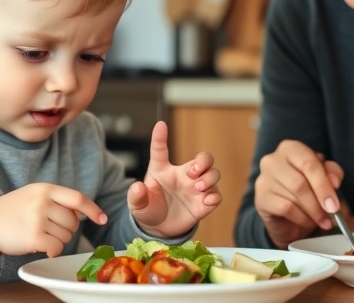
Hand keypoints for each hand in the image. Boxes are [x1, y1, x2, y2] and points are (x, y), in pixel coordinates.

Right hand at [0, 183, 106, 256]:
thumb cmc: (13, 211)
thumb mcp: (34, 195)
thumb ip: (56, 199)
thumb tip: (82, 212)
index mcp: (46, 189)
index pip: (77, 198)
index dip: (93, 209)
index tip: (102, 219)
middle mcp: (43, 201)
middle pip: (73, 222)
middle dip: (67, 230)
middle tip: (50, 230)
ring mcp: (38, 218)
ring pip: (66, 236)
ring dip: (58, 241)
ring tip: (41, 235)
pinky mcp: (33, 236)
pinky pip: (57, 248)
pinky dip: (53, 251)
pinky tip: (42, 247)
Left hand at [128, 121, 222, 237]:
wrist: (158, 229)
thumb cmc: (148, 210)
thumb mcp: (138, 205)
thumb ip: (136, 197)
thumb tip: (137, 187)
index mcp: (163, 171)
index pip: (161, 150)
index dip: (160, 137)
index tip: (160, 125)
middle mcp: (183, 176)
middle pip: (203, 158)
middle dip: (203, 161)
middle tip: (194, 171)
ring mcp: (195, 189)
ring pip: (214, 174)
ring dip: (210, 178)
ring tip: (198, 187)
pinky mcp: (203, 204)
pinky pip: (217, 196)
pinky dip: (214, 197)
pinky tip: (206, 201)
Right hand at [253, 140, 344, 248]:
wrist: (287, 216)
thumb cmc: (308, 190)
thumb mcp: (325, 177)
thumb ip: (332, 173)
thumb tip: (334, 182)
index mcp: (290, 148)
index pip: (309, 163)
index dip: (324, 185)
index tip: (334, 204)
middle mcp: (272, 160)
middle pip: (300, 182)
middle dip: (319, 202)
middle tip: (331, 215)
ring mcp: (264, 179)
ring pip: (294, 197)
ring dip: (312, 212)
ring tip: (322, 220)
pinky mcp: (261, 198)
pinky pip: (285, 209)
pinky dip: (301, 218)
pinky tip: (307, 221)